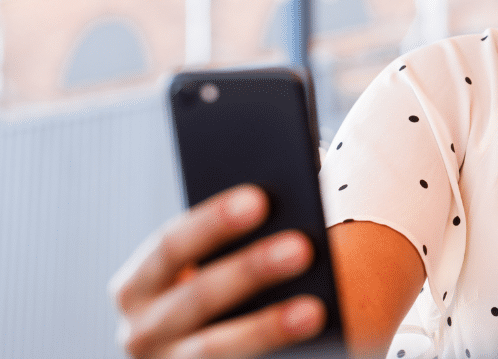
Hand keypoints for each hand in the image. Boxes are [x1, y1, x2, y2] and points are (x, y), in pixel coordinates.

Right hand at [109, 184, 325, 358]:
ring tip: (314, 310)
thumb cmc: (216, 297)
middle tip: (301, 247)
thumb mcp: (208, 272)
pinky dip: (270, 356)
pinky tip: (309, 339)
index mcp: (138, 285)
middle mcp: (141, 331)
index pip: (171, 245)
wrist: (201, 356)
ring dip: (266, 328)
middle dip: (251, 270)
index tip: (259, 199)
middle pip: (199, 296)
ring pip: (215, 349)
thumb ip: (232, 246)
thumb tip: (290, 218)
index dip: (213, 222)